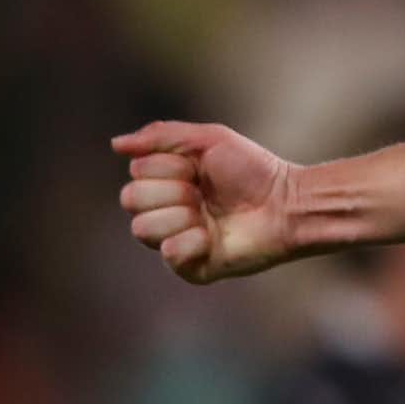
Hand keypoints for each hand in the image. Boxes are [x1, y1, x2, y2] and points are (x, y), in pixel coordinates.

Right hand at [111, 122, 302, 283]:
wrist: (288, 202)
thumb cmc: (253, 169)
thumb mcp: (209, 139)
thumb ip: (162, 136)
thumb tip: (115, 144)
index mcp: (165, 182)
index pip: (138, 171)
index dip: (170, 166)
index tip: (200, 168)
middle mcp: (165, 212)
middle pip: (131, 199)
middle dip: (172, 190)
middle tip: (204, 192)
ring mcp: (176, 240)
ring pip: (142, 229)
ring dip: (181, 216)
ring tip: (210, 216)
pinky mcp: (191, 267)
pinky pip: (169, 254)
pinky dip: (192, 242)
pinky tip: (213, 238)